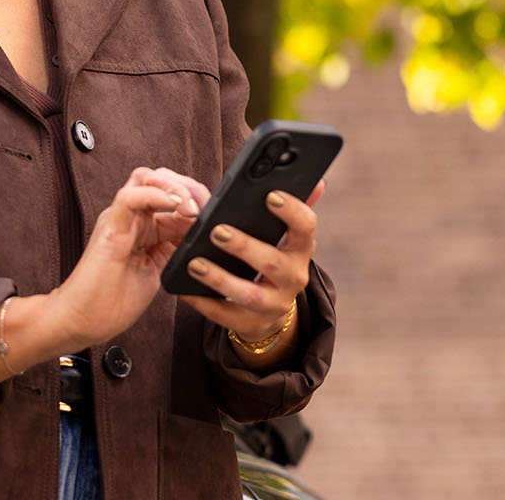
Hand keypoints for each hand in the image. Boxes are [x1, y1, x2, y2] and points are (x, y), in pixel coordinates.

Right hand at [49, 167, 211, 348]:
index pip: (175, 195)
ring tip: (192, 208)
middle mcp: (133, 217)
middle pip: (163, 179)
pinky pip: (129, 198)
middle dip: (190, 188)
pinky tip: (174, 205)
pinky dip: (154, 195)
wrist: (85, 321)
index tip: (218, 214)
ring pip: (147, 179)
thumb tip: (207, 237)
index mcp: (147, 226)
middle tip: (206, 208)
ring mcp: (121, 219)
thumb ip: (178, 249)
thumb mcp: (162, 270)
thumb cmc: (116, 301)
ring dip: (175, 187)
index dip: (199, 200)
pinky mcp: (111, 229)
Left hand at [180, 179, 324, 346]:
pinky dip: (205, 304)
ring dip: (221, 278)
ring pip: (249, 294)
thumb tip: (318, 180)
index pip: (306, 227)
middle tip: (218, 230)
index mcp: (301, 249)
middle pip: (273, 262)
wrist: (270, 309)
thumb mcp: (285, 235)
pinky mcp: (251, 324)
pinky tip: (186, 289)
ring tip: (195, 263)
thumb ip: (296, 206)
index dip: (292, 211)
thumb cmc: (272, 256)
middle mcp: (294, 278)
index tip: (270, 195)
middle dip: (245, 246)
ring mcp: (274, 304)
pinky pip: (226, 316)